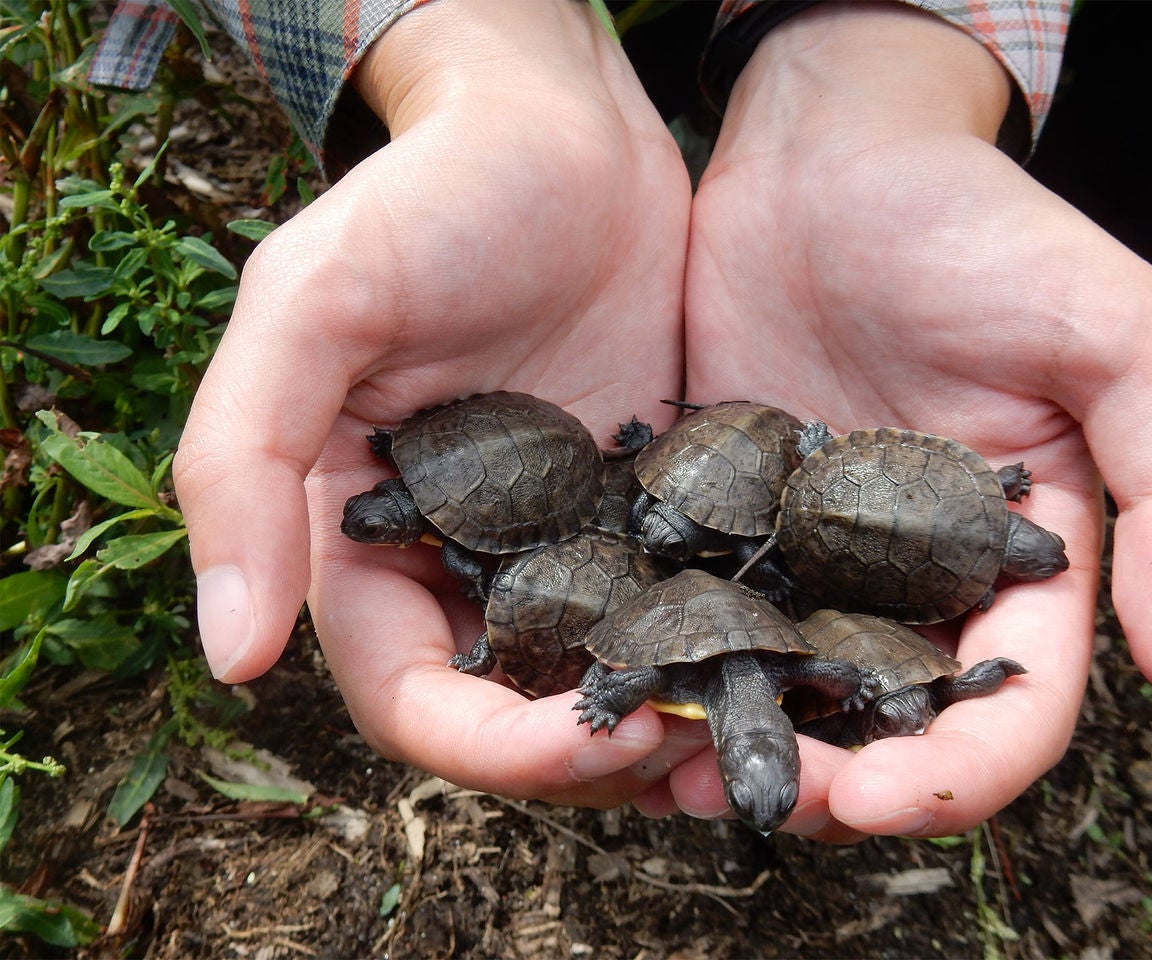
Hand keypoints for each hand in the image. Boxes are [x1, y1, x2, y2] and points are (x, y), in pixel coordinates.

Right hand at [174, 0, 697, 805]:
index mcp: (367, 541)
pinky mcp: (643, 507)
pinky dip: (711, 643)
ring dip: (661, 717)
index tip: (583, 742)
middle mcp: (462, 559)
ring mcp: (561, 539)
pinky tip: (772, 648)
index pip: (410, 700)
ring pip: (598, 681)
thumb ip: (245, 464)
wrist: (563, 135)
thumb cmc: (430, 200)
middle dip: (591, 753)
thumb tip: (229, 653)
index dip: (486, 748)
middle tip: (689, 729)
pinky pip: (672, 605)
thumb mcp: (314, 304)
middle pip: (512, 715)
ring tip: (738, 711)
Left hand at [644, 4, 1151, 839]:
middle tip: (756, 798)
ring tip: (668, 774)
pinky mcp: (727, 510)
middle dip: (831, 780)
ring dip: (739, 740)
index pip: (1009, 706)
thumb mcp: (1111, 335)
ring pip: (785, 682)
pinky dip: (673, 659)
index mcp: (1016, 558)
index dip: (954, 774)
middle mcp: (913, 572)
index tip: (873, 800)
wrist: (830, 154)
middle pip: (887, 720)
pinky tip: (627, 688)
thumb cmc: (977, 227)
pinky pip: (701, 607)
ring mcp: (811, 548)